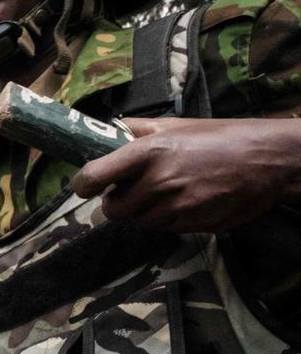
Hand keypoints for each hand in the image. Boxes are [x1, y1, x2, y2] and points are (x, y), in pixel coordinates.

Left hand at [72, 117, 300, 232]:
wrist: (269, 161)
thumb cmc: (222, 138)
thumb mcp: (178, 125)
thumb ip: (138, 130)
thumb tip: (109, 128)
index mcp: (150, 153)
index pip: (94, 176)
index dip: (84, 183)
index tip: (86, 184)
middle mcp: (159, 182)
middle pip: (113, 209)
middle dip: (118, 201)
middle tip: (131, 189)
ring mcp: (176, 207)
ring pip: (138, 222)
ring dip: (142, 211)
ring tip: (164, 191)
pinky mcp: (191, 225)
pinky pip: (163, 229)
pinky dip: (165, 219)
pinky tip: (183, 201)